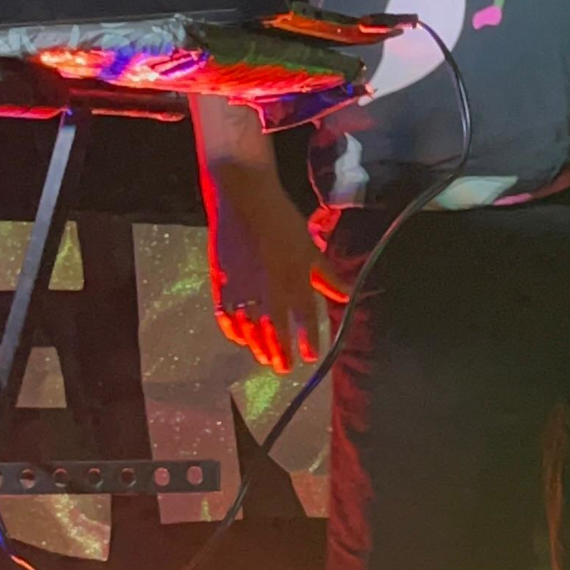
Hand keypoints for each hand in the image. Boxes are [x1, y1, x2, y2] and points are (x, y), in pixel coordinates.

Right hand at [207, 177, 347, 373]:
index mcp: (296, 280)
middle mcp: (271, 290)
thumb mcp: (310, 248)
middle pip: (277, 330)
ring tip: (265, 359)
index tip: (312, 356)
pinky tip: (240, 340)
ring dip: (259, 347)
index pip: (306, 318)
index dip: (310, 338)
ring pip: (251, 328)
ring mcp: (244, 288)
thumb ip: (326, 276)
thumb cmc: (283, 222)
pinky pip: (226, 315)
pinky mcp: (222, 283)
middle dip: (282, 352)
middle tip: (285, 368)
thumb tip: (346, 295)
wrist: (245, 201)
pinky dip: (233, 330)